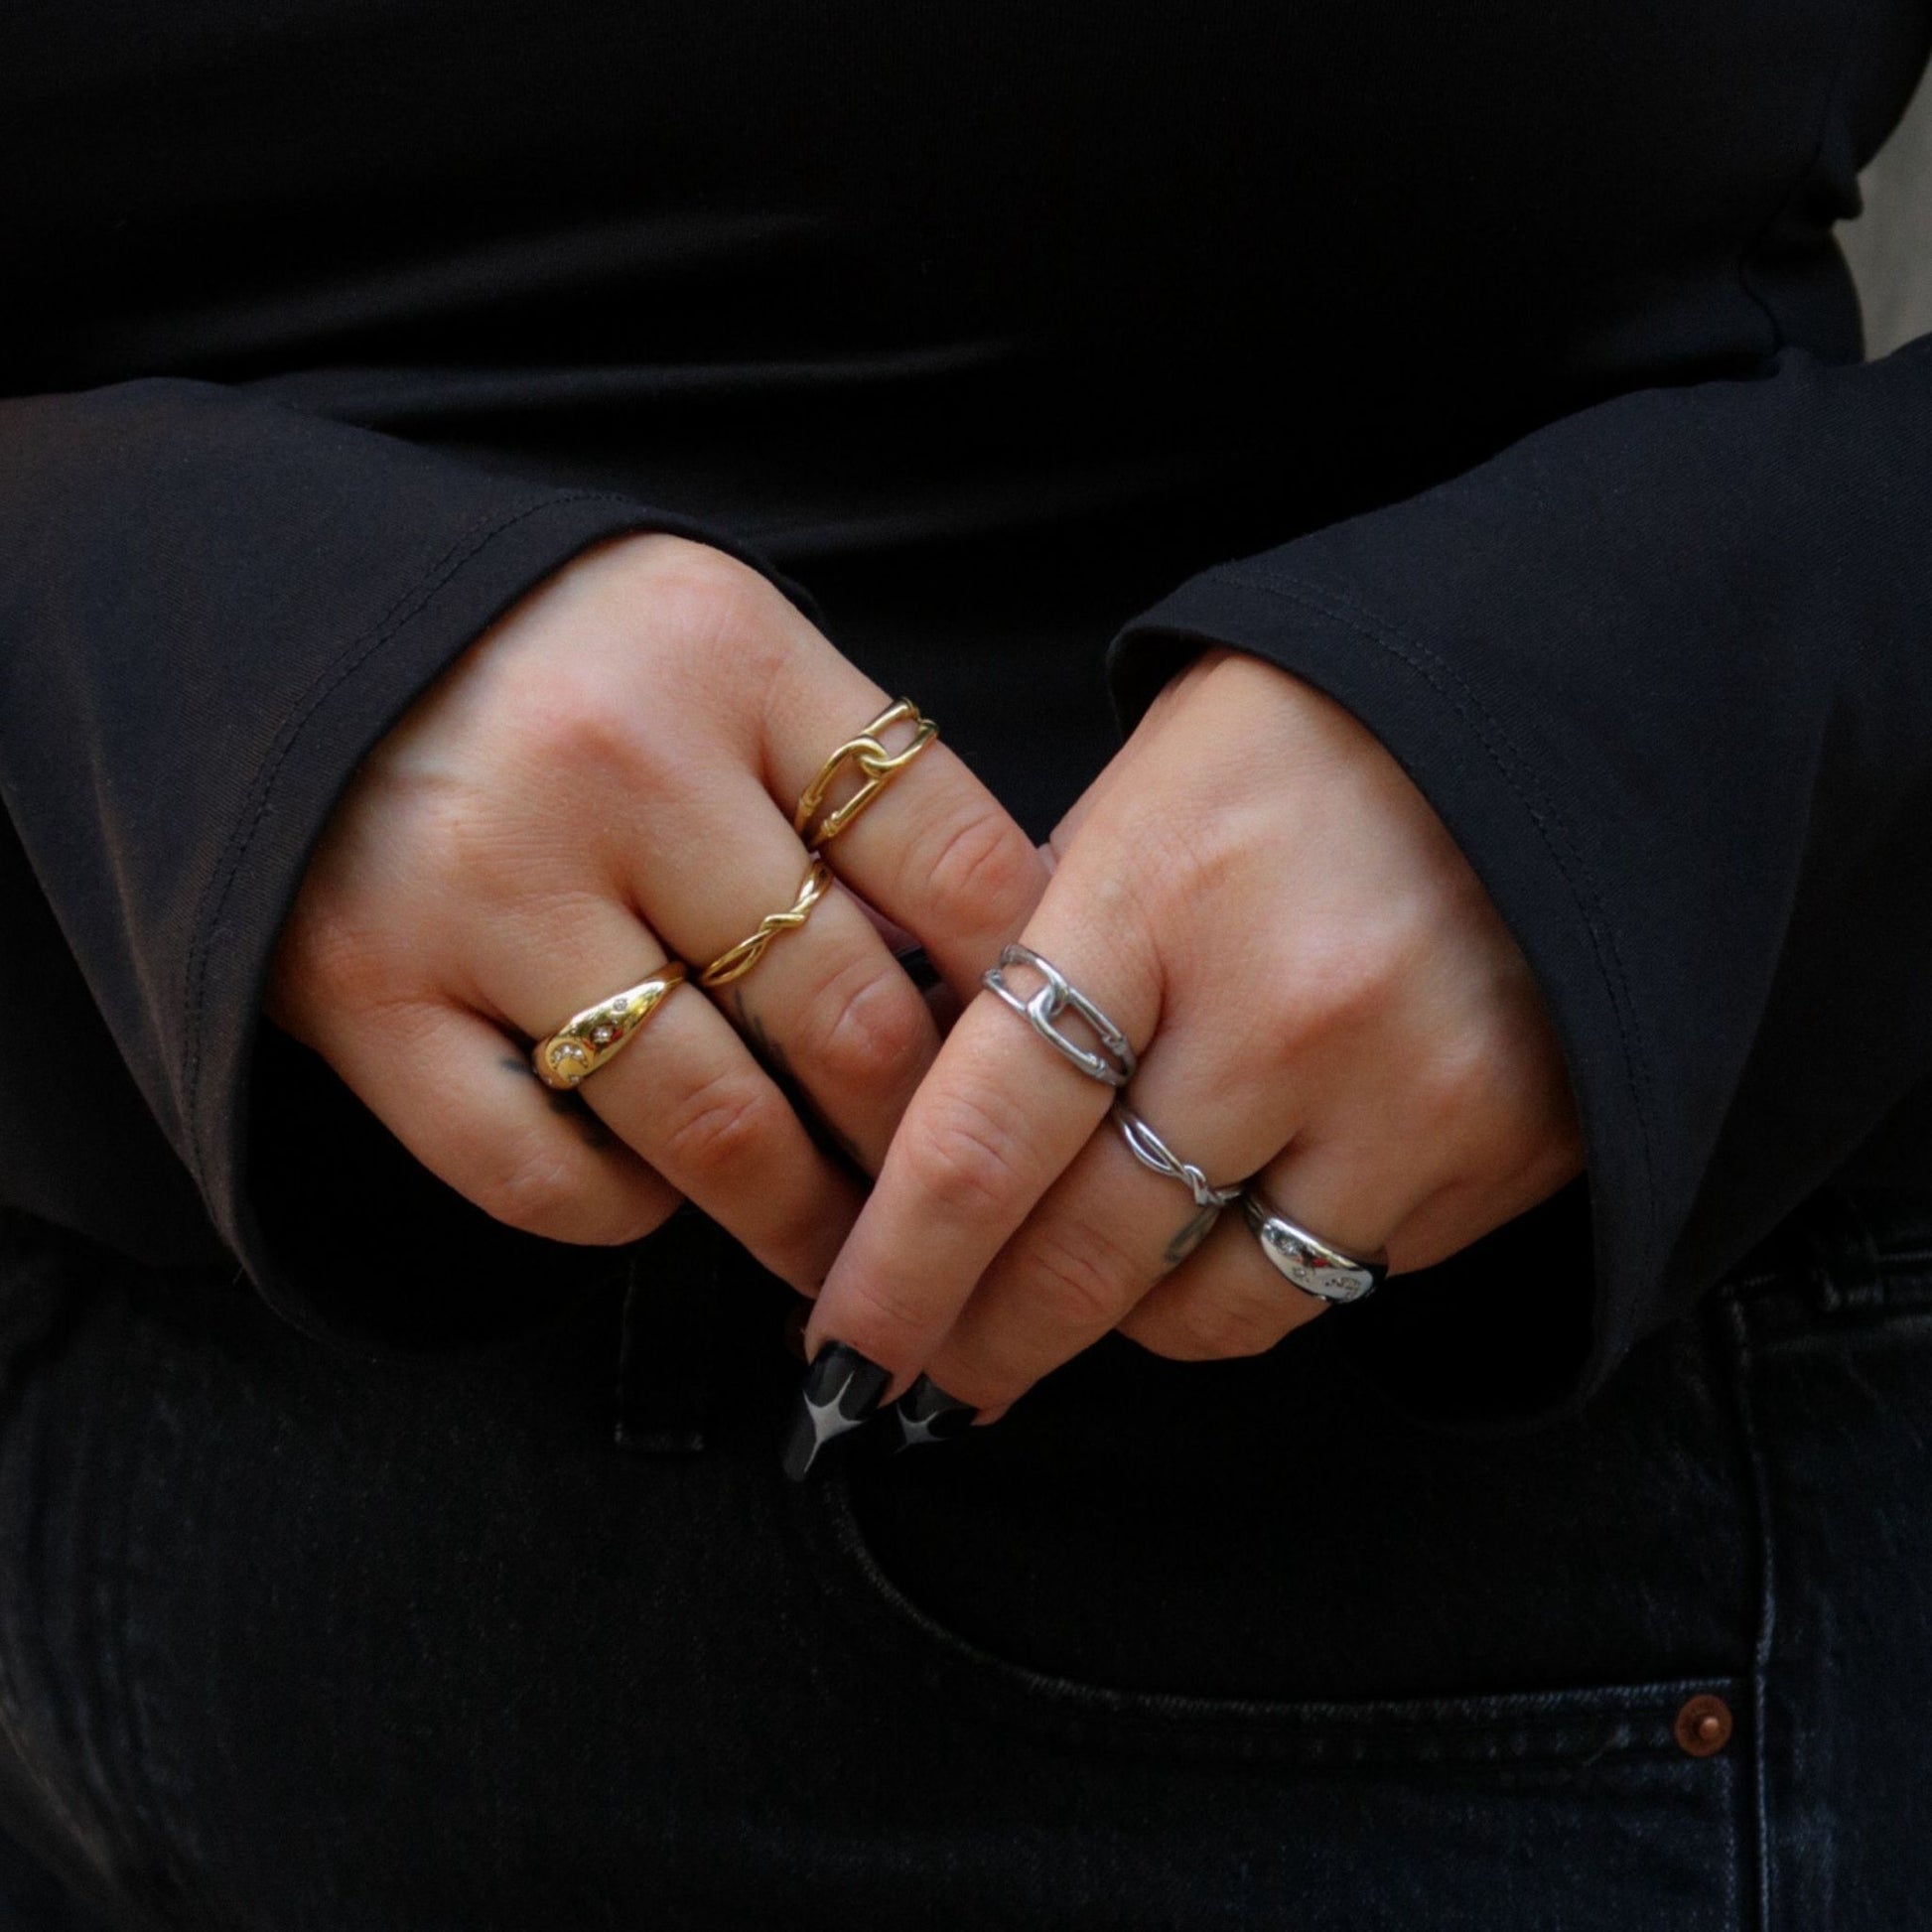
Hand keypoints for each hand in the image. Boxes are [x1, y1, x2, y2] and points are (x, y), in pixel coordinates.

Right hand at [268, 533, 1047, 1289]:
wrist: (286, 633)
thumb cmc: (559, 665)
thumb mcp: (721, 650)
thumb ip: (844, 778)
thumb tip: (980, 972)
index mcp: (733, 661)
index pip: (956, 860)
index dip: (1024, 1001)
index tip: (1042, 1081)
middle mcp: (617, 769)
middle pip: (847, 1016)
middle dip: (924, 1146)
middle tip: (955, 1209)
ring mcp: (487, 889)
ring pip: (714, 1121)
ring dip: (800, 1218)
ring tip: (841, 1257)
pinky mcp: (372, 995)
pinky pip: (539, 1172)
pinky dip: (621, 1213)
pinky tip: (653, 1191)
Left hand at [798, 648, 1582, 1456]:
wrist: (1567, 712)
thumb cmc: (1313, 743)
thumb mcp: (1140, 802)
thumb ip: (1035, 954)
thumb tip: (918, 1111)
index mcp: (1158, 896)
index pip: (984, 1133)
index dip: (896, 1269)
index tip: (842, 1344)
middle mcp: (1286, 1016)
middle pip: (1086, 1251)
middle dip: (979, 1340)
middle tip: (913, 1381)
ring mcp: (1407, 1101)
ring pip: (1205, 1308)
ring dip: (1107, 1327)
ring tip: (1053, 1311)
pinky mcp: (1496, 1160)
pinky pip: (1327, 1284)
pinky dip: (1238, 1287)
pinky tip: (1196, 1251)